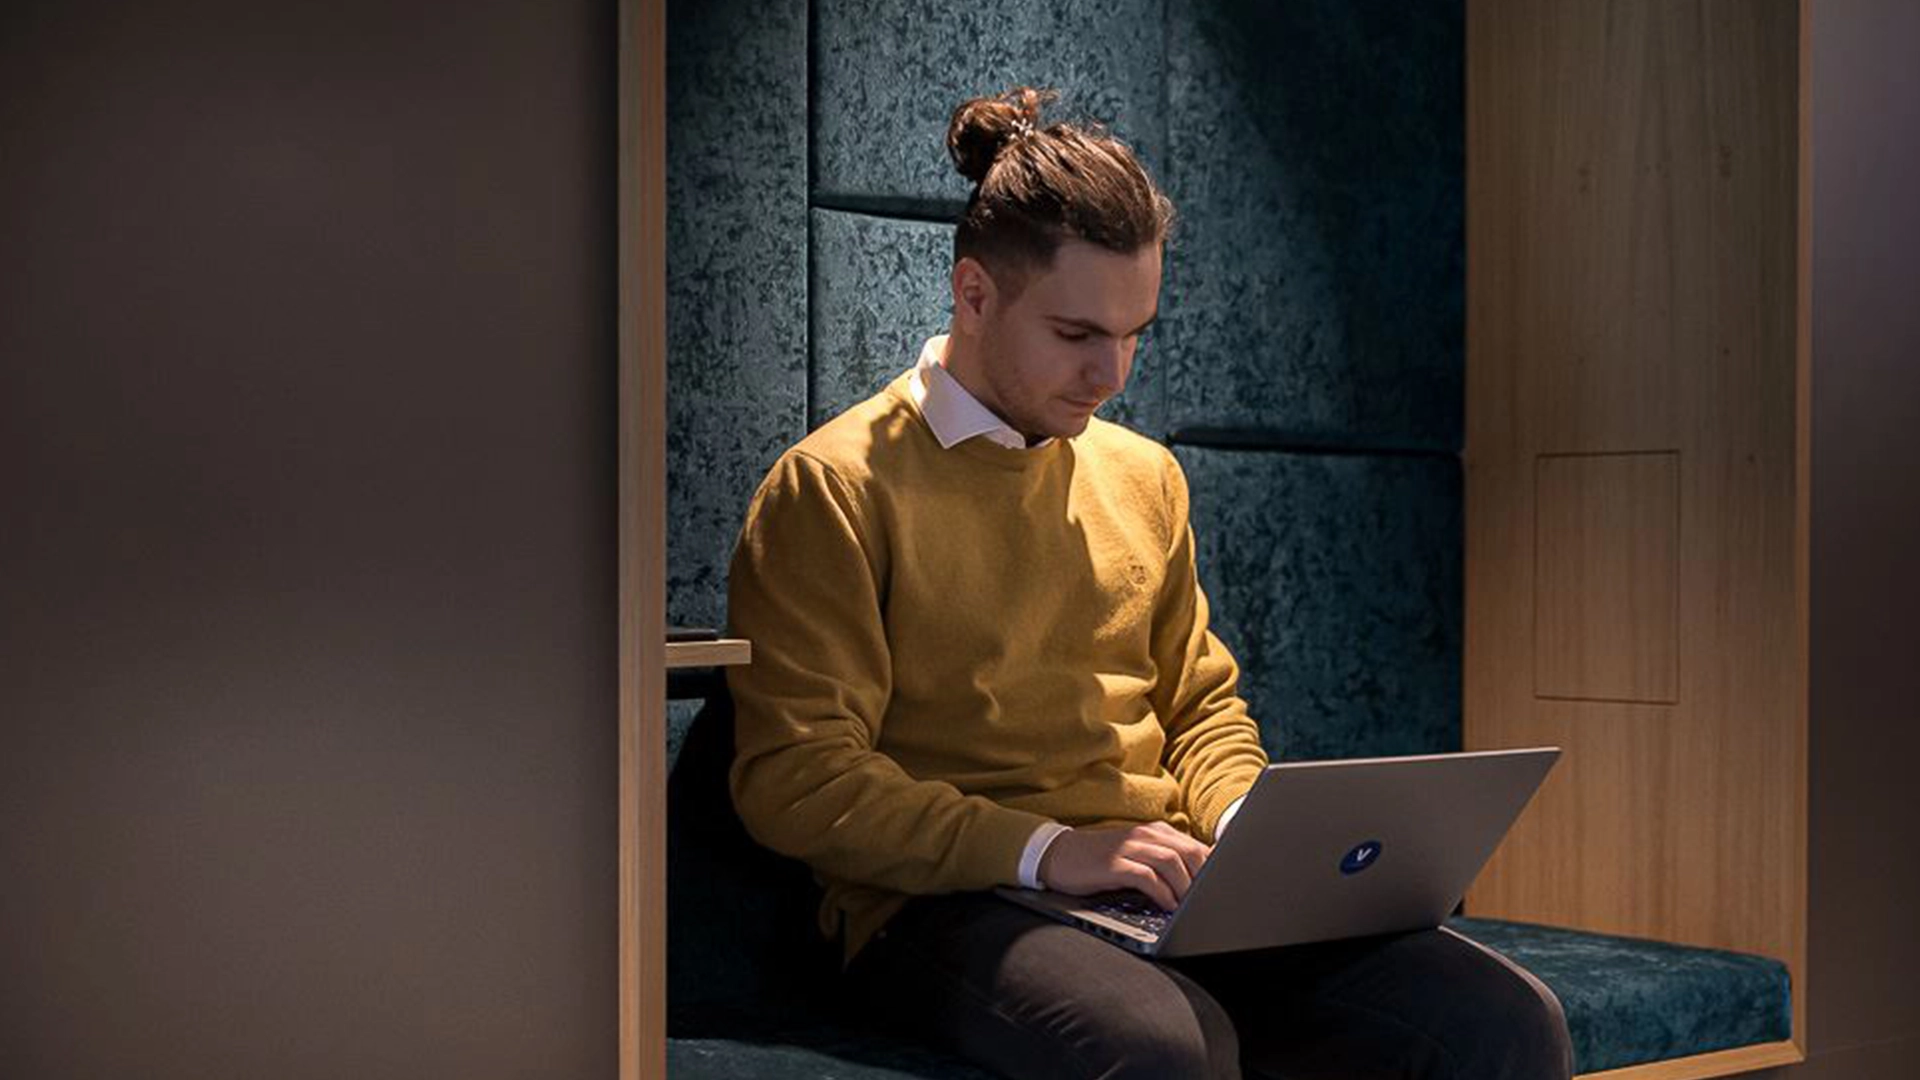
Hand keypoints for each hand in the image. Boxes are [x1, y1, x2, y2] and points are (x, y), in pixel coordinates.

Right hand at [1036, 822, 1211, 910]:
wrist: (1058, 855)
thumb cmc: (1101, 861)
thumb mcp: (1136, 856)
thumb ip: (1164, 862)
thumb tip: (1197, 882)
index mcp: (1154, 832)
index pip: (1195, 846)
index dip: (1214, 867)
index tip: (1223, 887)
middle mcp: (1145, 835)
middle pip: (1189, 852)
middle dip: (1204, 878)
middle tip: (1209, 901)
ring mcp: (1128, 848)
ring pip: (1171, 862)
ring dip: (1185, 887)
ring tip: (1190, 907)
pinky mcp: (1113, 864)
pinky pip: (1146, 877)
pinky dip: (1162, 893)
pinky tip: (1167, 906)